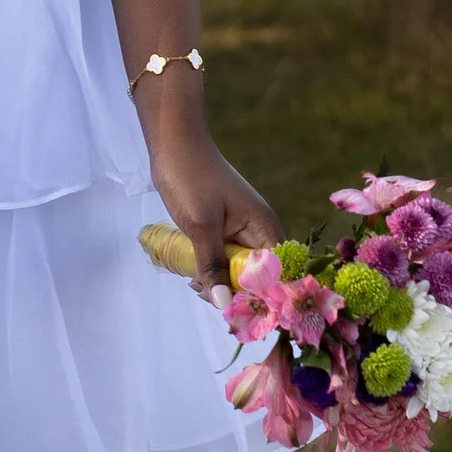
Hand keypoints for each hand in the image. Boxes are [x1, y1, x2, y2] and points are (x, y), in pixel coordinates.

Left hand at [141, 95, 279, 290]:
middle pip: (257, 276)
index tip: (234, 309)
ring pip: (237, 270)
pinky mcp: (224, 229)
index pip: (276, 274)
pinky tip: (192, 273)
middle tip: (201, 290)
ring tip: (193, 281)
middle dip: (232, 290)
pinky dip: (210, 268)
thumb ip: (213, 266)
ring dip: (217, 281)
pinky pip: (224, 259)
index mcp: (265, 227)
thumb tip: (224, 304)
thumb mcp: (200, 227)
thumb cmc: (190, 178)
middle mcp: (259, 231)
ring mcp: (241, 230)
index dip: (260, 295)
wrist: (174, 142)